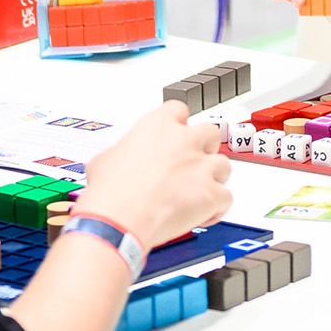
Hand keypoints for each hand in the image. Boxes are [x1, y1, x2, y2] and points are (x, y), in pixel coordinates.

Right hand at [76, 101, 232, 246]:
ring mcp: (201, 167)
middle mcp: (184, 141)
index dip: (178, 125)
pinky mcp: (211, 194)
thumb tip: (122, 160)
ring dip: (213, 178)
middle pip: (211, 133)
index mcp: (158, 126)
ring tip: (197, 193)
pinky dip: (216, 208)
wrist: (119, 220)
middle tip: (191, 164)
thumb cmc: (110, 192)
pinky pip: (226, 198)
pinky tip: (202, 215)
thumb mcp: (104, 159)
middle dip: (205, 148)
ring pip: (224, 165)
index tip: (176, 135)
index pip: (178, 110)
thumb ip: (123, 151)